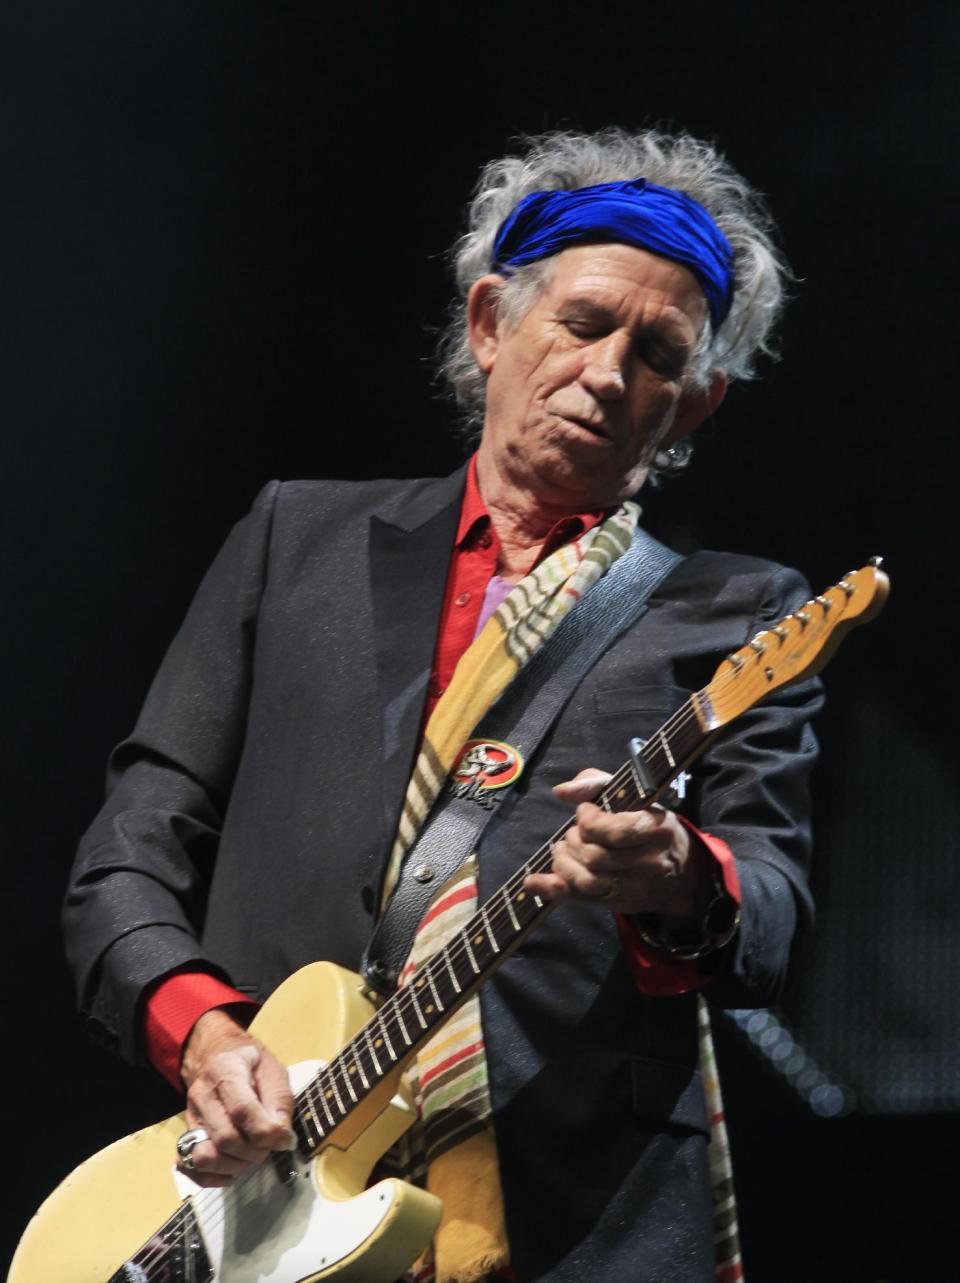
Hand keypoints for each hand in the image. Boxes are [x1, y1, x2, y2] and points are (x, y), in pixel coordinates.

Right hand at [178, 1008, 294, 1186]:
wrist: (218, 1057)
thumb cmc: (251, 1064)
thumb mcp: (273, 1071)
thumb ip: (280, 1102)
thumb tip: (282, 1139)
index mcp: (225, 1069)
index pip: (241, 1109)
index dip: (265, 1131)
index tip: (283, 1139)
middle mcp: (202, 1094)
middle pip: (225, 1137)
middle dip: (254, 1151)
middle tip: (269, 1146)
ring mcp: (190, 1117)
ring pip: (204, 1157)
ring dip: (235, 1165)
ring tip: (251, 1155)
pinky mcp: (186, 1136)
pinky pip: (190, 1168)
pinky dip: (213, 1177)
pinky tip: (233, 1169)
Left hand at [524, 768, 713, 924]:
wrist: (681, 873)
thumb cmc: (647, 823)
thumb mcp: (632, 795)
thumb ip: (595, 783)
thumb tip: (561, 792)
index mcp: (654, 828)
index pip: (613, 831)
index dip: (588, 821)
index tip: (584, 812)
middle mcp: (648, 862)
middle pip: (594, 856)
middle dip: (572, 841)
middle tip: (572, 834)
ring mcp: (634, 887)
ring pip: (586, 880)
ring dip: (562, 863)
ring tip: (562, 851)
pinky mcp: (620, 904)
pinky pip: (581, 899)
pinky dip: (553, 889)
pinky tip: (533, 881)